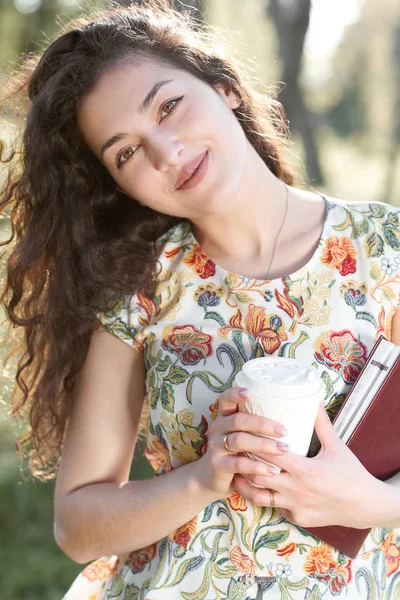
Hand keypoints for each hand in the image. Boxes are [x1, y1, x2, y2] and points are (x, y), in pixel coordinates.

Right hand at [193, 387, 288, 501]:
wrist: (210, 478)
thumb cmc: (235, 452)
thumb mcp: (241, 435)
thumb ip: (256, 425)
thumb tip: (297, 413)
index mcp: (224, 417)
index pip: (226, 399)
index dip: (235, 394)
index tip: (250, 392)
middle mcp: (218, 428)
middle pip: (238, 420)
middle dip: (263, 424)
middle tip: (284, 431)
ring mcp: (216, 447)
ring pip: (239, 441)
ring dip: (264, 445)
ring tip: (284, 449)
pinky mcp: (218, 465)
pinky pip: (239, 464)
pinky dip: (257, 467)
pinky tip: (273, 470)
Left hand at [233, 404, 384, 528]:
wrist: (364, 506)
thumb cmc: (350, 474)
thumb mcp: (336, 446)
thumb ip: (320, 424)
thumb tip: (312, 401)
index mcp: (304, 469)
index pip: (269, 454)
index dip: (254, 442)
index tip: (243, 432)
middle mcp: (296, 489)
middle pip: (257, 474)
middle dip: (243, 462)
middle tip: (234, 450)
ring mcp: (294, 506)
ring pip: (259, 495)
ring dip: (246, 483)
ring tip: (236, 470)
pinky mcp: (296, 518)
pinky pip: (274, 507)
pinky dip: (265, 496)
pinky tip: (258, 486)